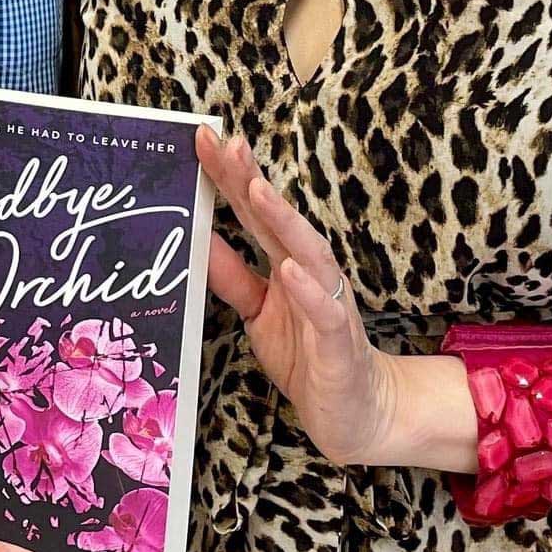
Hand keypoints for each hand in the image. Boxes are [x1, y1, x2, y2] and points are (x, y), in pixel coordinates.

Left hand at [198, 127, 401, 467]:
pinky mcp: (339, 342)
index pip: (253, 212)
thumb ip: (231, 275)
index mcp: (286, 262)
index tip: (201, 138)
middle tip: (228, 142)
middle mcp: (308, 273)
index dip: (229, 176)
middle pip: (278, 219)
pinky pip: (325, 311)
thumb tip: (196, 236)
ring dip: (283, 219)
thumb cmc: (306, 355)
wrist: (355, 413)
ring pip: (307, 252)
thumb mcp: (257, 310)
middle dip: (253, 179)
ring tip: (257, 188)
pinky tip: (288, 270)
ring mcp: (327, 303)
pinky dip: (308, 290)